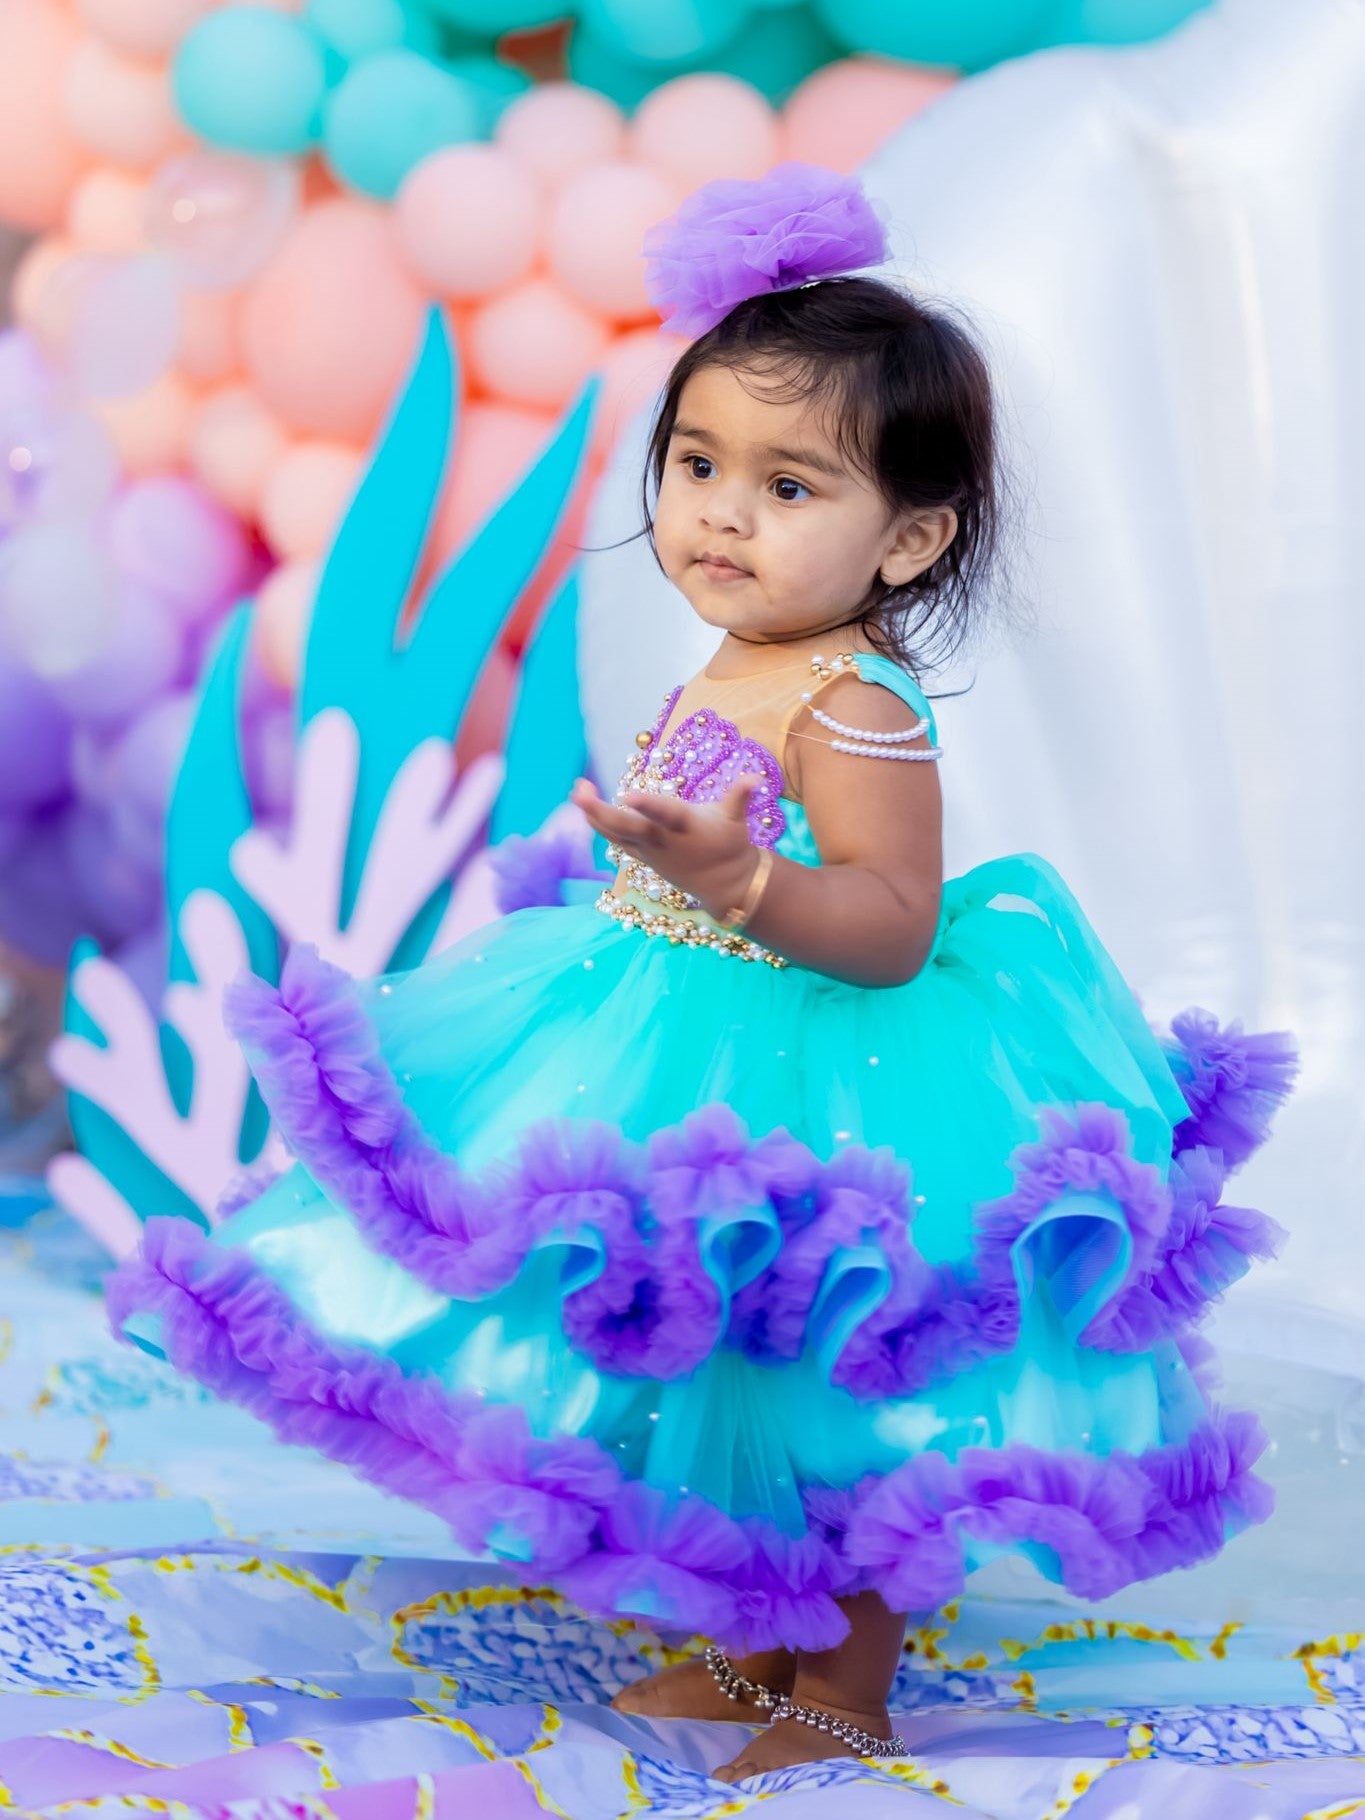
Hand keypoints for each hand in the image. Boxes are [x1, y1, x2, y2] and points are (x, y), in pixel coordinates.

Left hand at [571, 772, 763, 919]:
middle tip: (580, 790)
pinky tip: (584, 805)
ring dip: (592, 813)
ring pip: (615, 833)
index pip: (665, 814)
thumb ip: (741, 795)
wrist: (723, 884)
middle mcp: (663, 840)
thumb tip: (756, 777)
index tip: (627, 795)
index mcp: (686, 826)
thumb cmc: (729, 843)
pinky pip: (614, 838)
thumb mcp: (737, 819)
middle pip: (627, 828)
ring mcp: (648, 850)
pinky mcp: (641, 855)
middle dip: (600, 810)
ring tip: (577, 790)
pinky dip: (598, 822)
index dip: (647, 806)